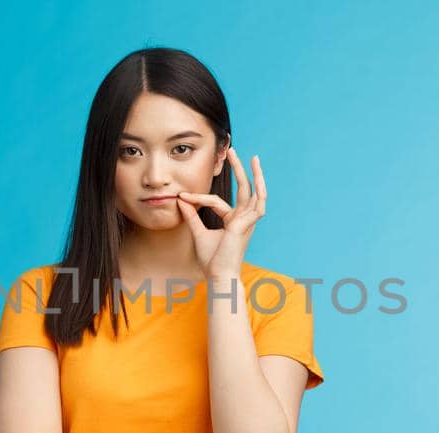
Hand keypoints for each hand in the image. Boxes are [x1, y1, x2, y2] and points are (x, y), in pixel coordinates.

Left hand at [175, 146, 267, 277]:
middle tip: (233, 151)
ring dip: (256, 176)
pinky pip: (252, 205)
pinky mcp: (247, 225)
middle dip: (240, 170)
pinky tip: (256, 179)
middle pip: (244, 189)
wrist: (219, 276)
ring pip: (255, 194)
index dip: (199, 198)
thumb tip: (182, 200)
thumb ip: (192, 216)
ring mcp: (248, 222)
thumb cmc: (212, 260)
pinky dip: (256, 192)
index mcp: (233, 222)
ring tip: (252, 159)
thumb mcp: (198, 233)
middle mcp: (243, 220)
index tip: (182, 196)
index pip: (218, 201)